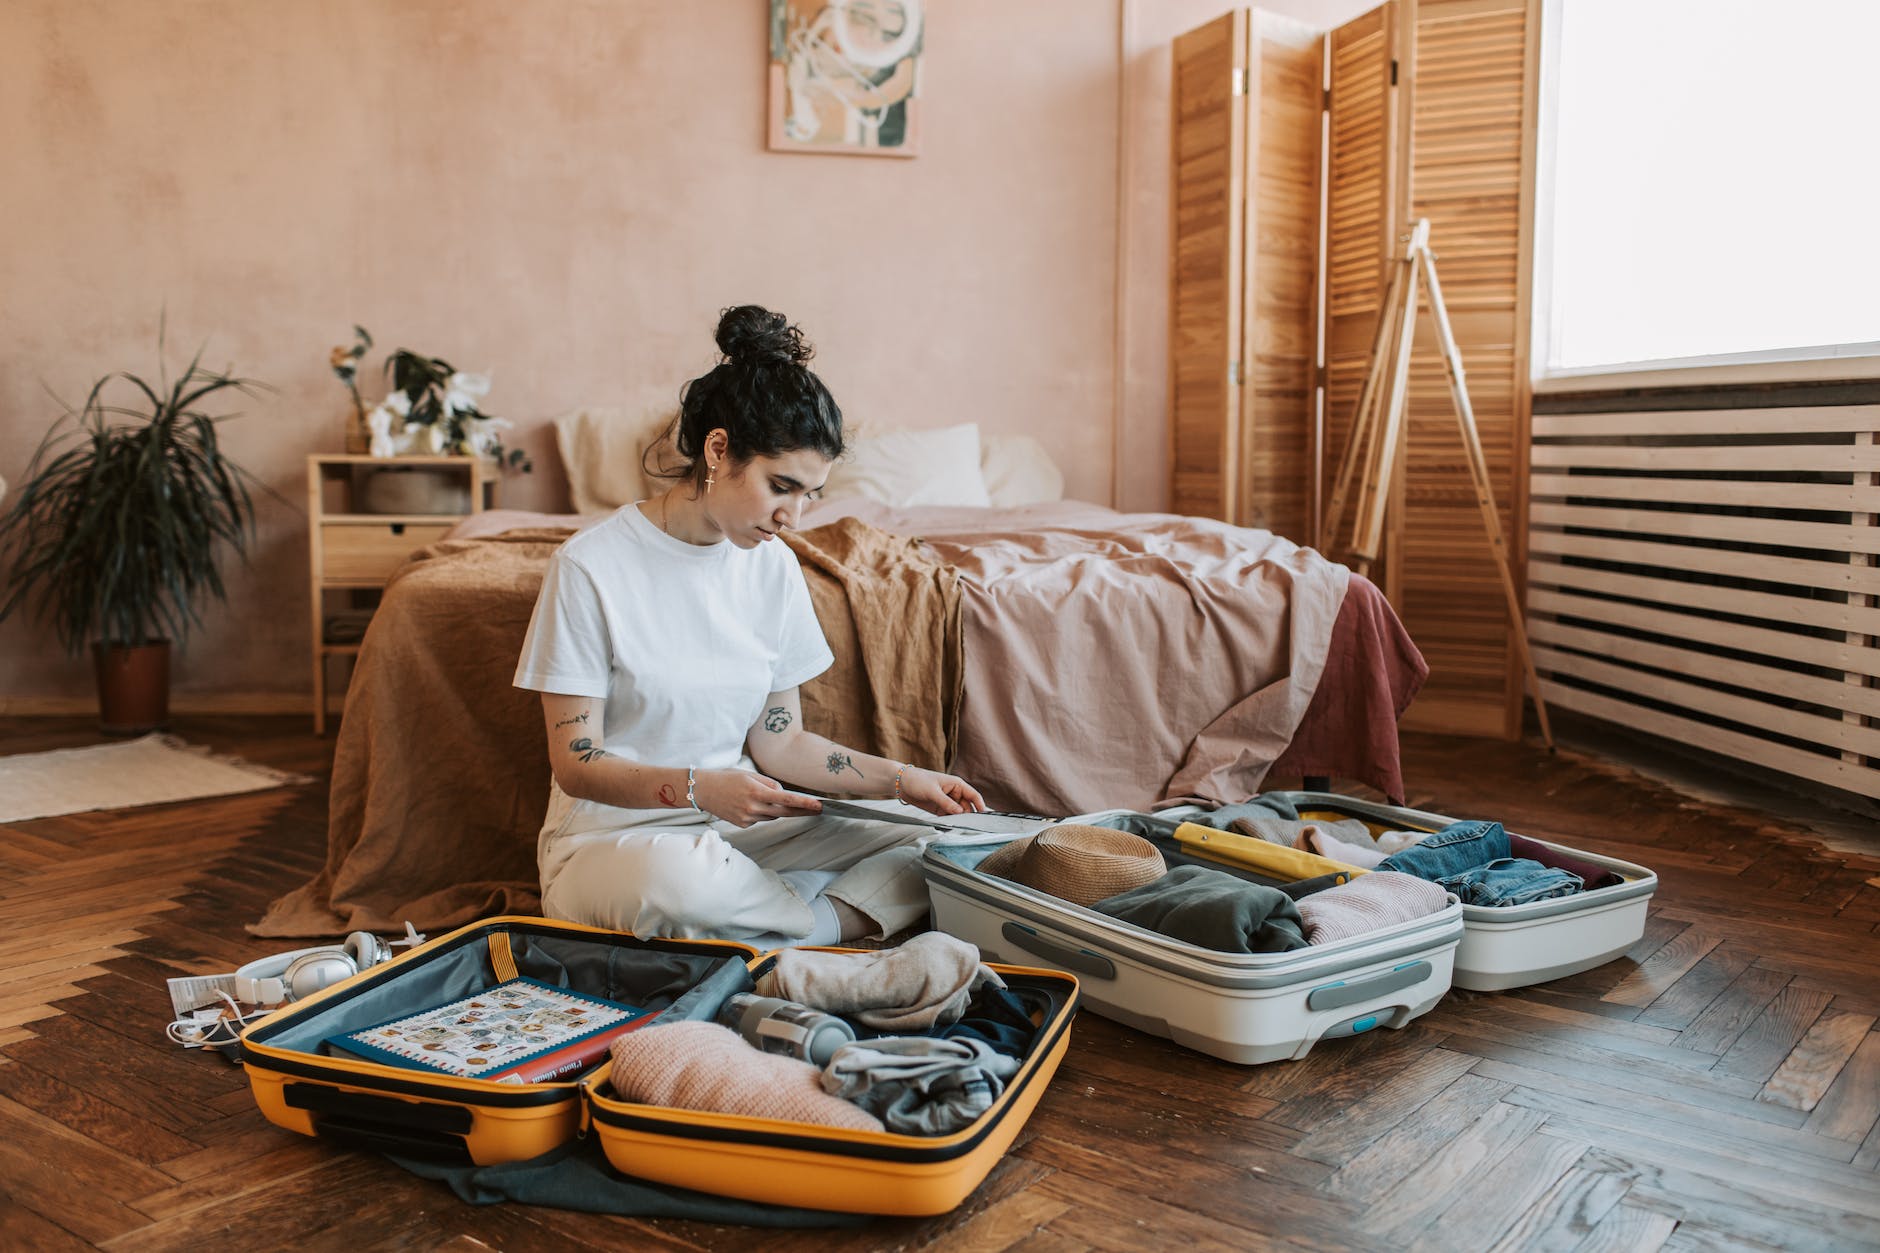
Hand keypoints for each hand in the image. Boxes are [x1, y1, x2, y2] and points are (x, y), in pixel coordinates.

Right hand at [692, 768, 823, 827]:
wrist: (702, 790)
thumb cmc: (727, 778)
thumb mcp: (750, 775)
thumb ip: (769, 784)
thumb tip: (783, 794)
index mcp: (756, 791)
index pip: (786, 799)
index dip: (804, 803)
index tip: (818, 805)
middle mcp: (752, 807)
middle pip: (784, 811)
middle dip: (801, 810)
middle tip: (818, 809)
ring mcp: (747, 818)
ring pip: (772, 815)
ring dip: (775, 807)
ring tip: (759, 796)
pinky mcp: (743, 824)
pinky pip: (760, 819)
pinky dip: (760, 812)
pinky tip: (746, 803)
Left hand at [897, 766, 984, 817]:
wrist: (901, 783)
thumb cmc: (918, 781)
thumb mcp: (933, 792)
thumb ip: (947, 803)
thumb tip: (960, 813)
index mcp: (956, 784)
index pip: (973, 795)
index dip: (980, 805)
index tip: (984, 817)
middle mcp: (954, 793)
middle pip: (967, 807)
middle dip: (967, 816)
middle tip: (964, 825)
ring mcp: (947, 801)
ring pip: (958, 813)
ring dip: (957, 820)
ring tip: (953, 825)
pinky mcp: (939, 808)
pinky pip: (948, 816)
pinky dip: (948, 821)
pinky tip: (945, 825)